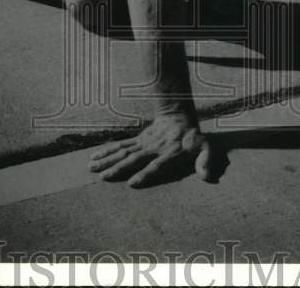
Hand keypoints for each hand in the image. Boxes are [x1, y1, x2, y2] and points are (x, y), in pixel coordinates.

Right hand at [89, 114, 221, 187]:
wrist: (178, 117)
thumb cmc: (193, 138)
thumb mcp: (206, 148)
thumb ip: (206, 162)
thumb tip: (207, 177)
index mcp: (170, 153)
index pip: (156, 165)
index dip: (145, 174)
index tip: (132, 183)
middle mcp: (154, 149)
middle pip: (134, 159)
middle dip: (118, 168)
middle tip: (103, 177)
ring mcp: (143, 144)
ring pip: (123, 152)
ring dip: (108, 160)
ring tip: (92, 168)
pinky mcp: (137, 141)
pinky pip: (120, 146)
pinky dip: (107, 152)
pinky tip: (94, 158)